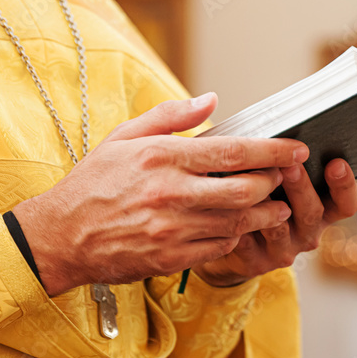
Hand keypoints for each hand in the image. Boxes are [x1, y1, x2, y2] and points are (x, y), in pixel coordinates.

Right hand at [13, 93, 308, 295]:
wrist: (59, 236)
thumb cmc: (93, 182)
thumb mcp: (124, 137)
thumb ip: (171, 116)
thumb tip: (212, 100)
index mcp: (163, 157)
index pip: (233, 151)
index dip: (273, 150)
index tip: (297, 148)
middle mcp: (171, 193)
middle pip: (245, 189)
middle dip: (274, 183)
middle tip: (286, 178)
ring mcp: (171, 229)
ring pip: (238, 222)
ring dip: (265, 214)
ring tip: (277, 206)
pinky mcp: (170, 258)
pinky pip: (219, 248)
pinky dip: (235, 237)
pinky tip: (240, 228)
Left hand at [195, 158, 356, 286]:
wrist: (230, 238)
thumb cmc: (261, 196)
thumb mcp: (282, 182)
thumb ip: (289, 165)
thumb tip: (285, 139)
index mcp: (323, 211)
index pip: (347, 203)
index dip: (346, 185)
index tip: (336, 163)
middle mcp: (308, 233)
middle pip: (312, 213)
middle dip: (302, 187)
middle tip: (291, 166)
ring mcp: (284, 250)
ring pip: (279, 228)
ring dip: (268, 206)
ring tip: (256, 184)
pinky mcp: (256, 263)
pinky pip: (247, 242)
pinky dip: (239, 222)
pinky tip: (229, 207)